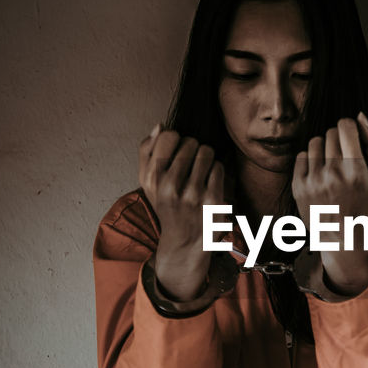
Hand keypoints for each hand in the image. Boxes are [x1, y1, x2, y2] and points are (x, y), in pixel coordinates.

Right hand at [138, 124, 226, 300]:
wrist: (184, 242)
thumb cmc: (167, 205)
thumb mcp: (148, 182)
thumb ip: (147, 151)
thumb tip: (160, 125)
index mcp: (153, 179)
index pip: (169, 136)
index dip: (176, 138)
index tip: (177, 150)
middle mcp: (171, 187)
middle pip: (191, 143)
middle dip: (193, 148)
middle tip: (191, 163)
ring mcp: (193, 195)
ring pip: (207, 152)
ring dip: (207, 158)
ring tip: (201, 171)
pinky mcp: (213, 201)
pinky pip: (219, 167)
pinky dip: (216, 171)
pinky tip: (210, 183)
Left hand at [291, 112, 367, 293]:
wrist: (341, 231)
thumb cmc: (363, 197)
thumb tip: (360, 115)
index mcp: (355, 170)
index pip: (345, 126)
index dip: (349, 127)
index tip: (351, 137)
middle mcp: (334, 174)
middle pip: (330, 132)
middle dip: (337, 139)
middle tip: (343, 156)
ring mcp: (314, 181)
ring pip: (314, 142)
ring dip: (323, 148)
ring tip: (330, 164)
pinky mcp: (298, 186)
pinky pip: (301, 155)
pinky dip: (310, 161)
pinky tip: (319, 174)